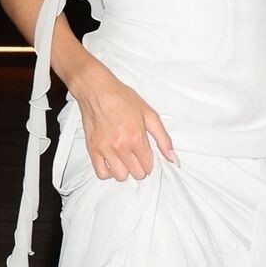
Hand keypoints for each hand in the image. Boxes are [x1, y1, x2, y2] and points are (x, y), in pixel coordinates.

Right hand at [74, 61, 177, 181]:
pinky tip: (112, 162)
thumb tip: (173, 157)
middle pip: (136, 174)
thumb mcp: (149, 114)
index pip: (148, 166)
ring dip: (125, 171)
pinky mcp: (92, 149)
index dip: (150, 163)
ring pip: (120, 176)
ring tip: (125, 159)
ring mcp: (105, 149)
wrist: (96, 90)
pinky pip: (101, 173)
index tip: (147, 156)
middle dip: (140, 168)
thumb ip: (162, 138)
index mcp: (136, 138)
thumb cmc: (122, 98)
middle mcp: (120, 146)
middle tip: (137, 157)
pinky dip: (108, 172)